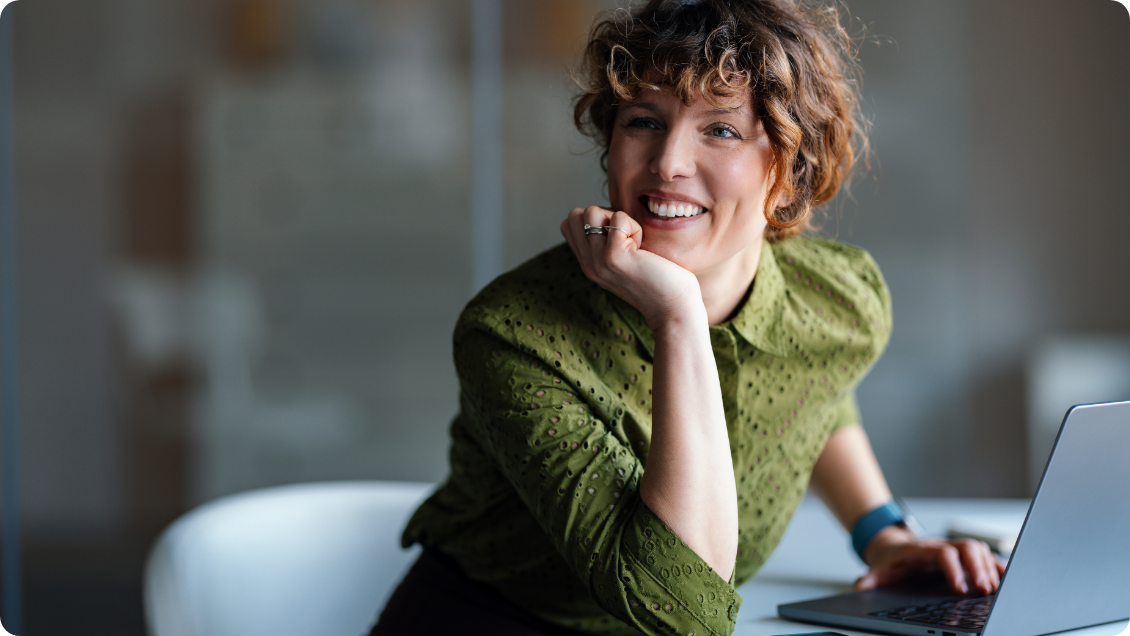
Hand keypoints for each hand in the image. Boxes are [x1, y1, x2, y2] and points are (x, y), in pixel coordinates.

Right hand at [560, 206, 702, 328]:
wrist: (673, 308)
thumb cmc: (658, 280)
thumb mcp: (622, 263)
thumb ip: (606, 244)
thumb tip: (605, 213)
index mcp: (588, 264)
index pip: (569, 224)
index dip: (594, 220)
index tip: (617, 236)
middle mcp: (588, 264)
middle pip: (576, 215)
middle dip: (603, 215)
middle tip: (626, 238)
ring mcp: (599, 261)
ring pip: (592, 212)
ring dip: (619, 221)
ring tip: (634, 244)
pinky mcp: (615, 256)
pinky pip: (619, 218)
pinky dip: (635, 226)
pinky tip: (643, 248)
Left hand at [855, 526, 1006, 595]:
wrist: (893, 548)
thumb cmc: (890, 562)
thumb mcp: (878, 570)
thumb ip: (870, 579)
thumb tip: (860, 586)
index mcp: (922, 550)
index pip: (942, 553)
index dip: (953, 569)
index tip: (961, 589)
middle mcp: (941, 546)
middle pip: (966, 548)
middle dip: (978, 568)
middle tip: (985, 590)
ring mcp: (954, 549)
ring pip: (978, 549)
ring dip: (989, 567)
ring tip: (996, 589)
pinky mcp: (963, 556)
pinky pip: (984, 556)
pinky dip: (996, 566)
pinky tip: (1006, 579)